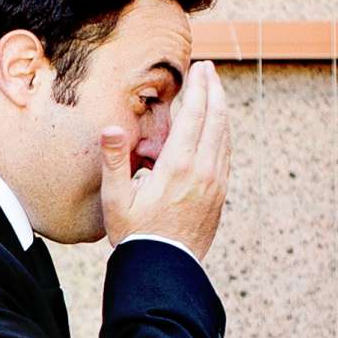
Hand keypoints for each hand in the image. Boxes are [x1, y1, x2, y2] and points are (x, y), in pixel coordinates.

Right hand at [101, 58, 228, 259]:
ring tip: (214, 93)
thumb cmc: (134, 235)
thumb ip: (114, 160)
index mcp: (178, 166)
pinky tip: (216, 130)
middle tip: (210, 70)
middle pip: (216, 119)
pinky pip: (225, 155)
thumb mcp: (116, 199)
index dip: (199, 88)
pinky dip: (222, 134)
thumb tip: (111, 127)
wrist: (163, 269)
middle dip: (214, 90)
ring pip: (225, 136)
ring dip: (221, 110)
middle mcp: (203, 170)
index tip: (200, 68)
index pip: (195, 115)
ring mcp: (215, 183)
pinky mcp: (220, 195)